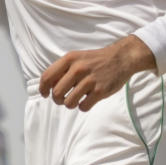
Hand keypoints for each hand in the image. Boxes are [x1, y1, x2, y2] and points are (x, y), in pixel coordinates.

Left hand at [39, 35, 155, 111]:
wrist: (122, 58)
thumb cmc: (96, 60)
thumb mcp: (77, 57)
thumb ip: (63, 69)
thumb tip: (48, 86)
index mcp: (70, 59)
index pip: (47, 77)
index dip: (43, 89)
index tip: (45, 94)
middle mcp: (78, 68)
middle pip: (56, 93)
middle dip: (57, 100)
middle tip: (62, 99)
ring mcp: (90, 80)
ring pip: (69, 102)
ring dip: (70, 104)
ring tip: (75, 100)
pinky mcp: (100, 91)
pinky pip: (83, 107)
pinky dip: (83, 106)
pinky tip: (87, 100)